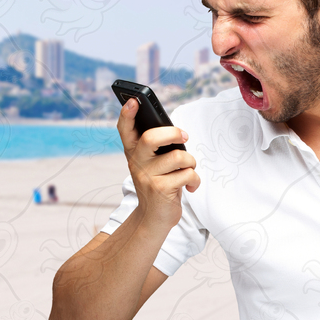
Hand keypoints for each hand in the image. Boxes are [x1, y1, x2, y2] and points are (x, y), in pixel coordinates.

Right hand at [116, 97, 199, 231]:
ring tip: (189, 169)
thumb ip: (158, 147)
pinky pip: (186, 175)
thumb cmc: (158, 184)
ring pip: (177, 157)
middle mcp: (137, 162)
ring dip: (191, 162)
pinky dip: (194, 180)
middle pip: (151, 138)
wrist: (153, 218)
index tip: (134, 101)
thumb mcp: (152, 164)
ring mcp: (147, 177)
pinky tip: (190, 186)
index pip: (125, 129)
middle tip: (184, 137)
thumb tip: (178, 133)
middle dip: (173, 133)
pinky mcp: (160, 190)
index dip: (127, 114)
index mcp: (133, 151)